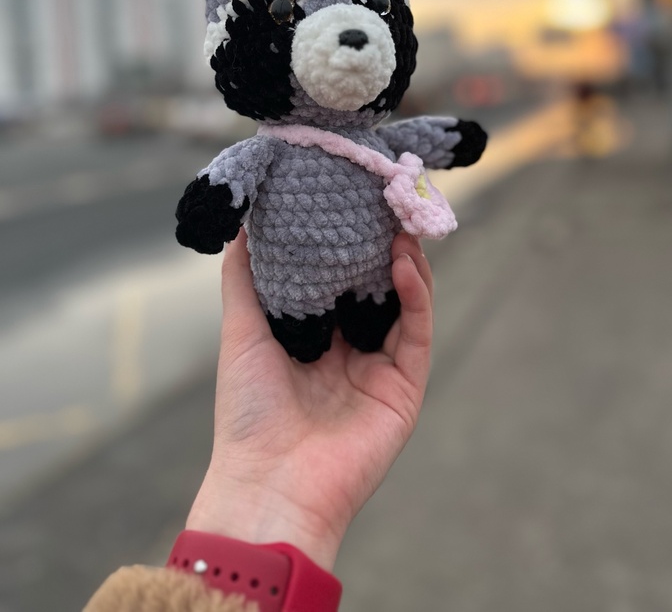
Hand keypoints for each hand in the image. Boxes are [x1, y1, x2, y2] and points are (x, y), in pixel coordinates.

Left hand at [186, 230, 433, 570]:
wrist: (269, 484)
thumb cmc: (247, 413)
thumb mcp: (240, 332)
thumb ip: (244, 277)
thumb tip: (241, 223)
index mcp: (314, 338)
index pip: (338, 279)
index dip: (346, 241)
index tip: (346, 199)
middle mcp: (351, 349)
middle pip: (378, 286)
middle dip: (382, 244)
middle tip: (383, 201)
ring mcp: (381, 368)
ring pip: (406, 302)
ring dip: (406, 262)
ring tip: (398, 223)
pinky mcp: (405, 387)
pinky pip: (418, 330)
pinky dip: (416, 294)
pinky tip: (404, 262)